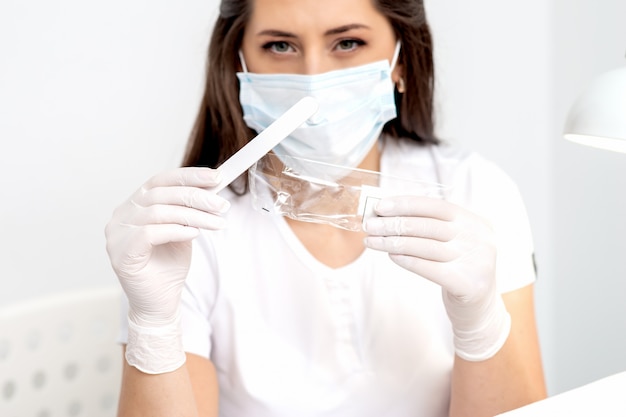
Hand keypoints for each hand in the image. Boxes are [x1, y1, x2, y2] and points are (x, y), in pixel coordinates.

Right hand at [105, 167, 229, 372]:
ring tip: (217, 223)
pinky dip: (176, 230)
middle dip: (196, 197)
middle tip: (222, 205)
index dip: (188, 176)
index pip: (160, 180)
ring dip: (194, 216)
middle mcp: (121, 216)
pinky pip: (150, 233)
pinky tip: (195, 234)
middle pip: (161, 194)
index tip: (216, 177)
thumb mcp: (184, 230)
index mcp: (134, 205)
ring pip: (158, 212)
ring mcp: (117, 234)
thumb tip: (213, 187)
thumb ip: (190, 209)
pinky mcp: (121, 253)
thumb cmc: (169, 266)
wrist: (160, 303)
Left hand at [363, 195, 510, 360]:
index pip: (435, 206)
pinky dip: (407, 260)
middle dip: (393, 224)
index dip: (406, 204)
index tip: (380, 207)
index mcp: (473, 221)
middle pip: (427, 226)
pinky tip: (390, 256)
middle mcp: (478, 238)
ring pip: (425, 246)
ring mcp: (476, 260)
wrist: (479, 308)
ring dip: (393, 242)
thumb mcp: (451, 243)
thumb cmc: (456, 268)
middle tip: (368, 225)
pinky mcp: (469, 283)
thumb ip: (427, 228)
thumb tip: (387, 216)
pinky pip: (430, 268)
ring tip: (371, 241)